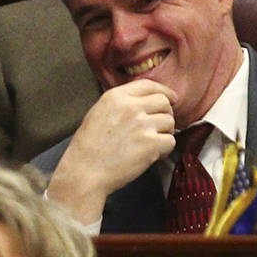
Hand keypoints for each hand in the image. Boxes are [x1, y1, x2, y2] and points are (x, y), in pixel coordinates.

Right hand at [47, 79, 175, 224]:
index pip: (148, 85)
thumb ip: (120, 104)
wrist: (85, 172)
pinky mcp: (151, 144)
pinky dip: (164, 149)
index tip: (171, 97)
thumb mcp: (97, 114)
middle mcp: (130, 107)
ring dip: (164, 133)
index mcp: (115, 97)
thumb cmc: (87, 147)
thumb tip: (144, 102)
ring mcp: (142, 125)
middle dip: (165, 114)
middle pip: (163, 102)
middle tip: (158, 127)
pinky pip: (170, 141)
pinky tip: (151, 155)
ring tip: (150, 143)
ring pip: (170, 122)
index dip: (164, 91)